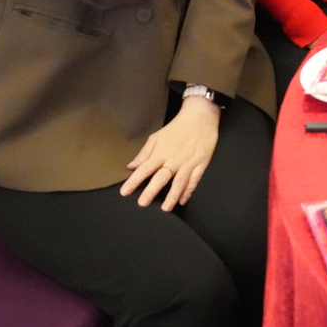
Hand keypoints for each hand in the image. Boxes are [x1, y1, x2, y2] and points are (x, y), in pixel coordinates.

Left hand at [120, 95, 219, 210]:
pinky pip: (194, 180)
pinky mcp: (201, 164)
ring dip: (172, 195)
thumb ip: (144, 153)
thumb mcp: (157, 136)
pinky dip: (189, 191)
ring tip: (166, 208)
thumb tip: (131, 167)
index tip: (125, 192)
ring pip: (180, 182)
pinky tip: (183, 200)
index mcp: (161, 152)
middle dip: (152, 190)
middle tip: (143, 203)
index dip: (134, 181)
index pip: (145, 169)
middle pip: (162, 177)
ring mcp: (189, 162)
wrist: (200, 117)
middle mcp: (174, 159)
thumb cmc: (176, 127)